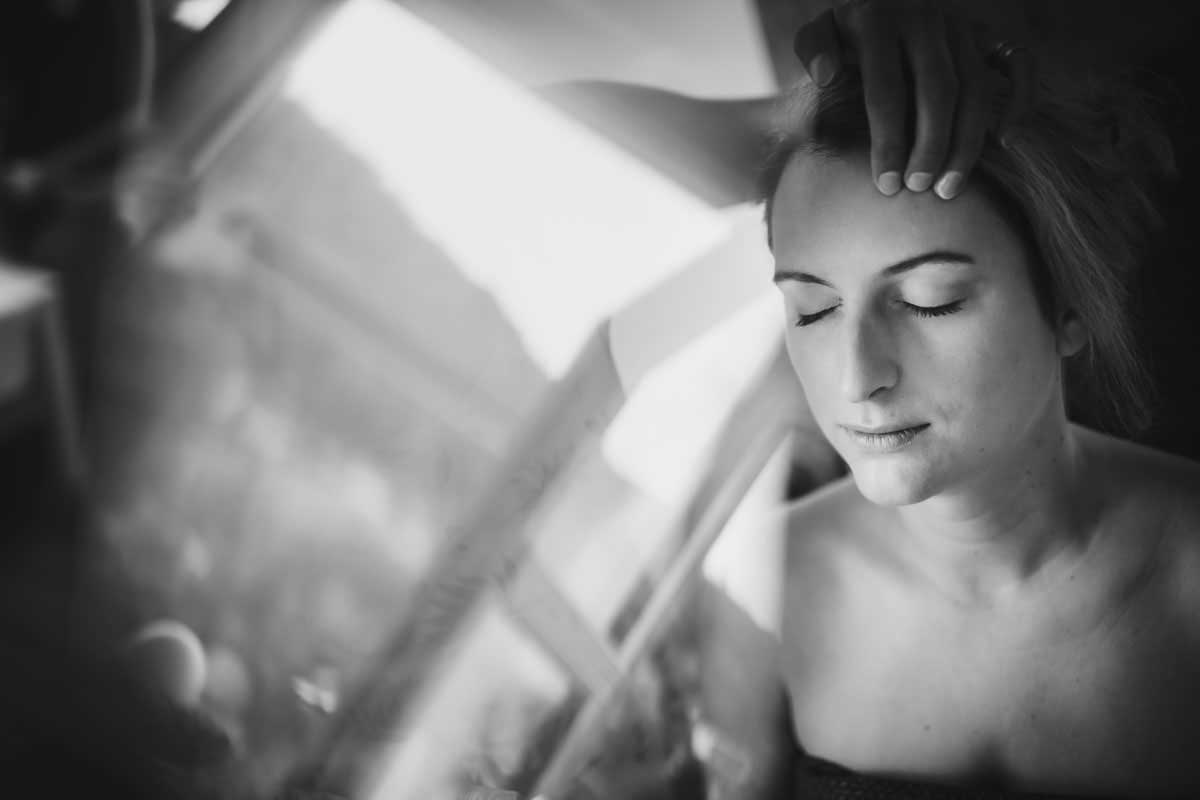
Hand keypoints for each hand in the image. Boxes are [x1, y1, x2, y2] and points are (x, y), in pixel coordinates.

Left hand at [792, 0, 1033, 198]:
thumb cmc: (848, 30)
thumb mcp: (822, 29)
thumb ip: (814, 48)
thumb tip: (825, 74)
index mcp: (880, 21)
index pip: (886, 90)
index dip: (888, 142)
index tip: (886, 185)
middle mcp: (926, 20)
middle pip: (938, 93)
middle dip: (931, 147)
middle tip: (920, 189)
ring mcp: (962, 25)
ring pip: (976, 88)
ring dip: (967, 141)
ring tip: (949, 187)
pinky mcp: (988, 31)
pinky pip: (1018, 62)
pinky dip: (1020, 99)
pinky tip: (1005, 140)